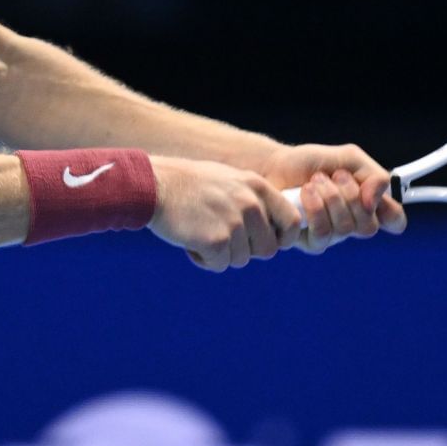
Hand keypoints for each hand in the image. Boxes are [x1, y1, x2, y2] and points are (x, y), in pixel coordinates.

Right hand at [148, 155, 301, 271]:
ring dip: (221, 255)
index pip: (292, 222)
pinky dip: (203, 260)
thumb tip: (270, 228)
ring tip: (200, 233)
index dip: (283, 238)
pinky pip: (219, 265)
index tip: (267, 242)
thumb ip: (252, 200)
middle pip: (267, 249)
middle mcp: (251, 204)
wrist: (154, 185)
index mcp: (257, 187)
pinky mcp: (216, 241)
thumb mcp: (229, 180)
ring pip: (241, 260)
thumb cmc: (188, 184)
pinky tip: (190, 242)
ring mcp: (234, 223)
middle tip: (223, 241)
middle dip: (246, 251)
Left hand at [258, 143, 408, 253]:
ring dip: (331, 198)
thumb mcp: (349, 158)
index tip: (376, 198)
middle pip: (369, 227)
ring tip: (316, 181)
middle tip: (335, 176)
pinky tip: (306, 193)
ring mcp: (332, 235)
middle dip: (352, 196)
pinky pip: (323, 234)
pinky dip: (316, 208)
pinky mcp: (310, 242)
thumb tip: (375, 200)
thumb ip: (373, 175)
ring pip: (346, 229)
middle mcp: (352, 223)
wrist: (274, 166)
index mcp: (367, 204)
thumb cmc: (311, 163)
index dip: (393, 216)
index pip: (394, 221)